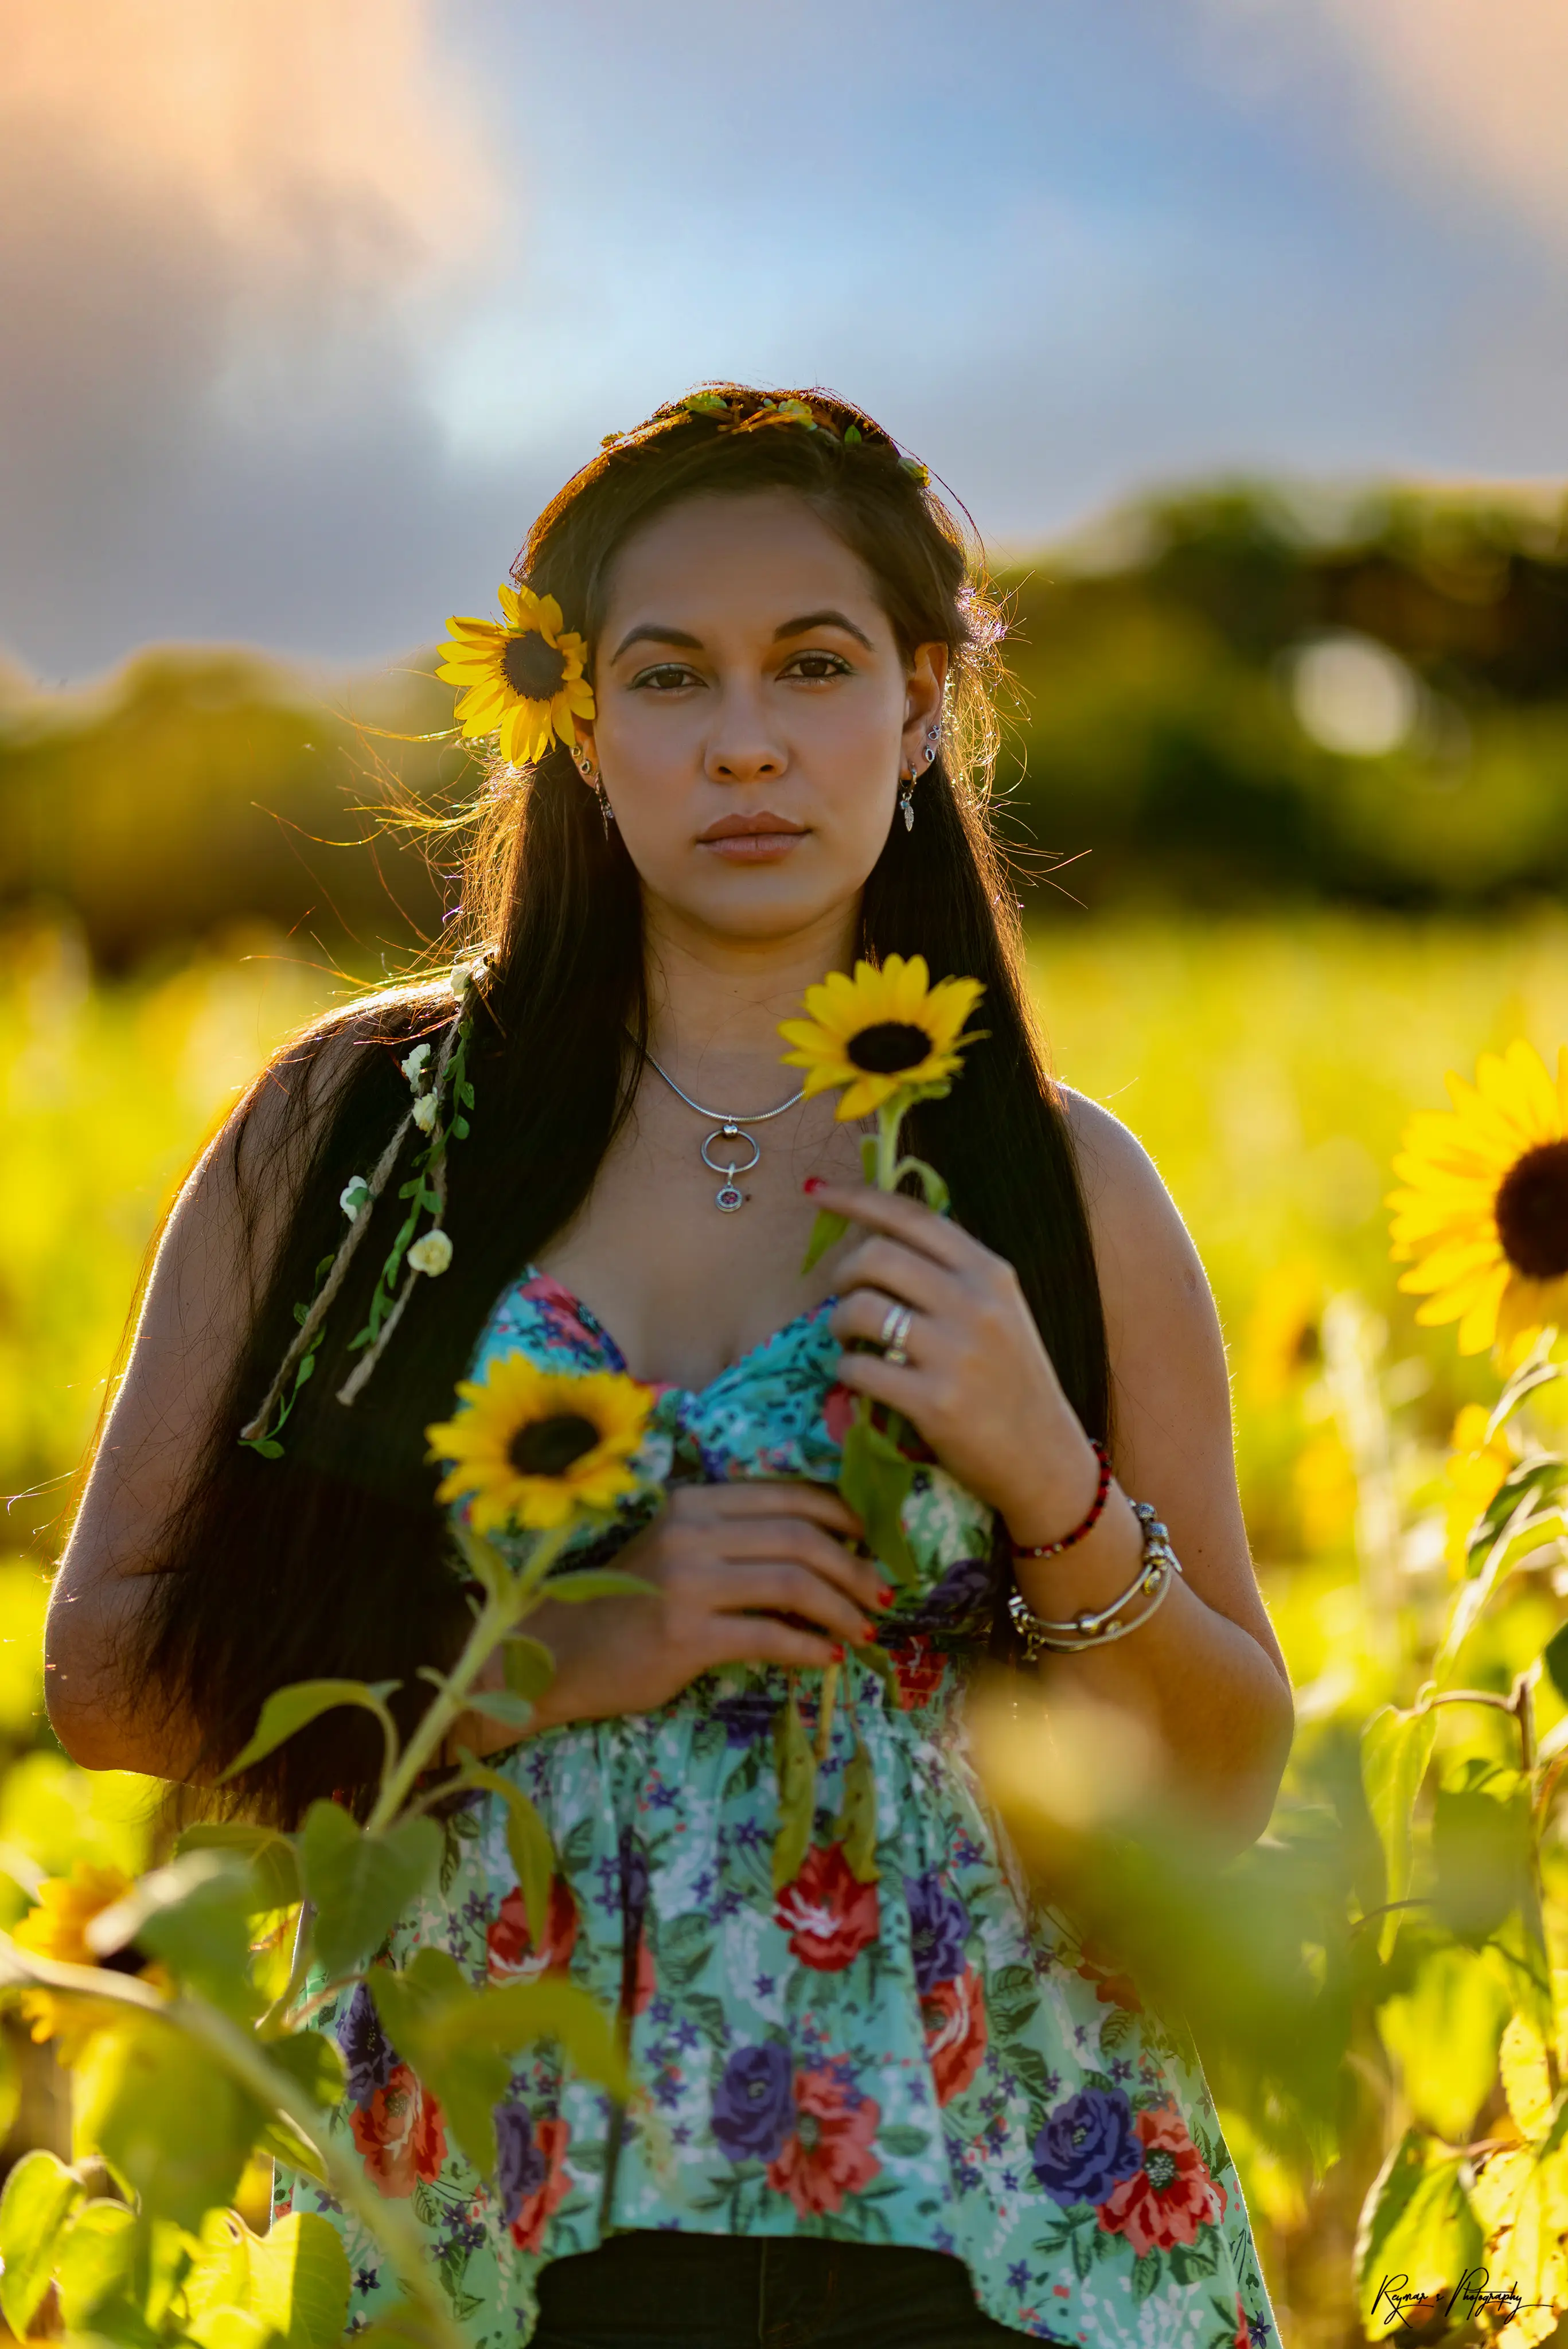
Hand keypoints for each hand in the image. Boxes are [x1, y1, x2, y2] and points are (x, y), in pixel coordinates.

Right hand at [455, 1482, 885, 1748]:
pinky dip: (807, 1646)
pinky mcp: (684, 1634)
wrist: (558, 1652)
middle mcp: (691, 1531)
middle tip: (882, 1594)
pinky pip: (767, 1635)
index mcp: (694, 1502)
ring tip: (865, 1630)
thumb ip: (734, 1541)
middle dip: (854, 1566)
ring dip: (841, 1607)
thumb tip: (821, 1551)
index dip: (842, 1515)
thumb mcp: (676, 1552)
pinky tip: (826, 1658)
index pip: (787, 1495)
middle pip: (800, 1536)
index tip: (872, 1541)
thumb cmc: (625, 1604)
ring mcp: (686, 1581)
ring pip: (793, 1582)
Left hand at [810, 1179, 1104, 1544]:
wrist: (1044, 1458)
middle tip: (842, 1296)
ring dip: (838, 1323)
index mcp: (990, 1272)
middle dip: (843, 1273)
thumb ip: (951, 1273)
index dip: (857, 1198)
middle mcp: (976, 1303)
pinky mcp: (935, 1402)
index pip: (913, 1216)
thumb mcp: (999, 1311)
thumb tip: (878, 1236)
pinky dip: (846, 1371)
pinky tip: (859, 1379)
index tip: (817, 1192)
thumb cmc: (1011, 1381)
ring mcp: (956, 1353)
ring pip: (861, 1310)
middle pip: (876, 1256)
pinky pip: (859, 1368)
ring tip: (850, 1340)